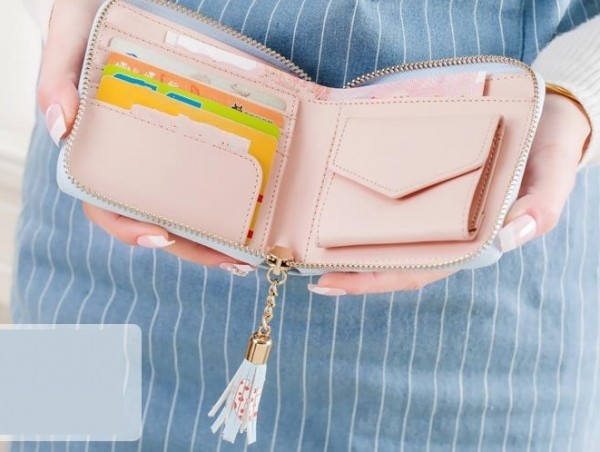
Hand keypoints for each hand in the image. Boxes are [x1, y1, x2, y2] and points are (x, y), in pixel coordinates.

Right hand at [39, 0, 252, 273]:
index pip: (106, 203)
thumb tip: (59, 127)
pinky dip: (225, 202)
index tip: (162, 237)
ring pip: (184, 208)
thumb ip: (56, 75)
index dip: (129, 228)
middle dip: (192, 246)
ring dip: (214, 236)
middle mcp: (130, 160)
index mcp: (97, 149)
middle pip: (156, 218)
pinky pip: (205, 178)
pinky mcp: (189, 140)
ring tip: (248, 252)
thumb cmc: (90, 11)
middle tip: (233, 260)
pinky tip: (251, 214)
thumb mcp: (70, 32)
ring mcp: (161, 154)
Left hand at [309, 93, 591, 295]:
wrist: (551, 116)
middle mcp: (447, 229)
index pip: (415, 269)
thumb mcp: (552, 174)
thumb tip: (511, 236)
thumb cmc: (550, 146)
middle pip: (391, 258)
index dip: (373, 280)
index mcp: (471, 240)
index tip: (329, 282)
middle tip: (302, 266)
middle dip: (348, 268)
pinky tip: (339, 204)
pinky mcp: (428, 185)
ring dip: (351, 242)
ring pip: (388, 234)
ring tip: (309, 242)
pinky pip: (394, 203)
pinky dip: (366, 208)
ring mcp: (436, 209)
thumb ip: (541, 207)